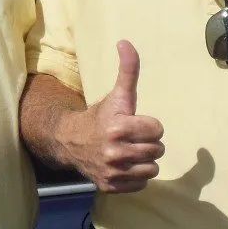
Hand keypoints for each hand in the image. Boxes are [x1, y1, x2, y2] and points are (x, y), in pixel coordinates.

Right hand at [57, 40, 163, 192]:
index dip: (149, 125)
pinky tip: (124, 165)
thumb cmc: (100, 116)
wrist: (70, 142)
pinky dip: (135, 175)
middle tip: (131, 138)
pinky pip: (141, 184)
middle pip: (157, 150)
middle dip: (147, 142)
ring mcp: (113, 172)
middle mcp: (115, 152)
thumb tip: (125, 42)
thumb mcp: (117, 94)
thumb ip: (128, 70)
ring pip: (152, 169)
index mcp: (119, 127)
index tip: (135, 123)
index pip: (158, 130)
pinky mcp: (111, 186)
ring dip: (144, 160)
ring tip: (130, 151)